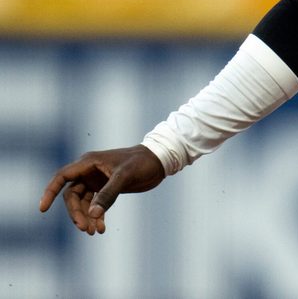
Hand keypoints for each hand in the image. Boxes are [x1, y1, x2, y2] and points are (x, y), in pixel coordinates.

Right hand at [39, 145, 165, 234]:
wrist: (159, 160)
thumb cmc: (142, 163)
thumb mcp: (125, 177)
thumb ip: (108, 195)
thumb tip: (92, 214)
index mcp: (89, 162)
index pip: (62, 177)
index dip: (50, 192)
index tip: (42, 209)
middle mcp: (89, 171)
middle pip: (72, 195)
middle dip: (77, 213)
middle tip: (86, 229)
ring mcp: (97, 180)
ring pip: (83, 202)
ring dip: (87, 217)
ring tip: (96, 232)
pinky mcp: (106, 188)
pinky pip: (95, 205)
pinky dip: (97, 216)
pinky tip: (102, 228)